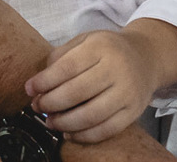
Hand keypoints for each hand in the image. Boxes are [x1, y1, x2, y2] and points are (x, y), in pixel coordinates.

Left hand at [26, 29, 156, 143]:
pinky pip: (105, 130)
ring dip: (64, 123)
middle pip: (76, 92)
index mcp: (102, 47)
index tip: (29, 89)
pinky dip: (83, 136)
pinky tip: (69, 133)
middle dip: (50, 103)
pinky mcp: (133, 112)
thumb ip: (62, 56)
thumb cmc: (109, 50)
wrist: (147, 57)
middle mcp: (117, 68)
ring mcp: (127, 92)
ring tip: (50, 122)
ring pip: (90, 115)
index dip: (44, 81)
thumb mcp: (86, 41)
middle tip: (37, 107)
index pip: (67, 67)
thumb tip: (38, 83)